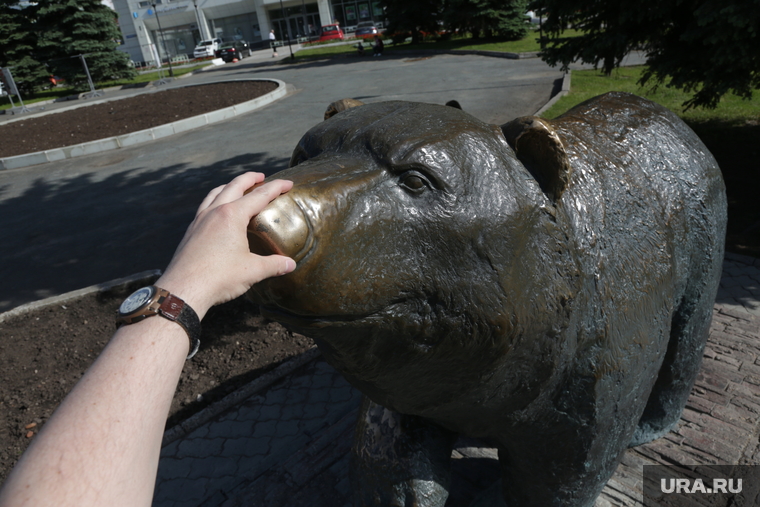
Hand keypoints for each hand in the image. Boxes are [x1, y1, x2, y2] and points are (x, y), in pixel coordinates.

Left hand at [157, 172, 294, 317]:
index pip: (259, 196)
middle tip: (261, 177)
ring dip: (229, 186)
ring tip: (237, 187)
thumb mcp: (253, 271)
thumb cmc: (219, 277)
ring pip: (215, 193)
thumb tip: (290, 264)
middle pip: (234, 186)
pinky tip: (217, 210)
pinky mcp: (191, 231)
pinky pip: (204, 207)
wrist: (184, 289)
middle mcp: (214, 212)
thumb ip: (274, 265)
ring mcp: (199, 220)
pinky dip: (214, 200)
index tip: (287, 183)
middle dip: (249, 179)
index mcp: (232, 216)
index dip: (276, 188)